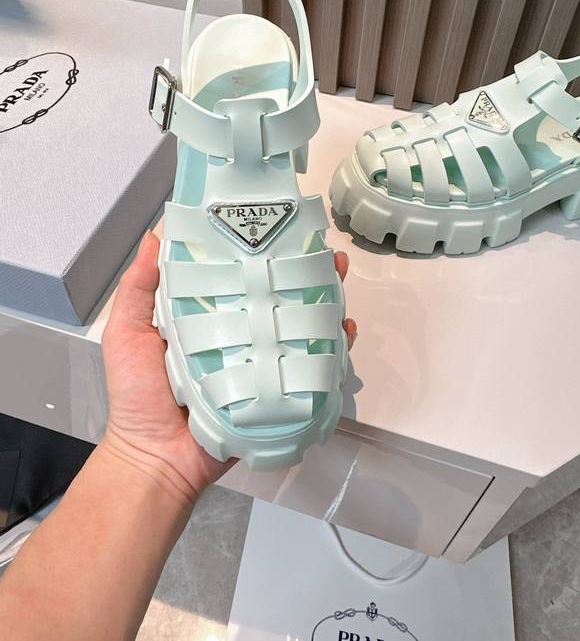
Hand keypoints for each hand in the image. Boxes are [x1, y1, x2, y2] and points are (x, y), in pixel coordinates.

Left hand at [101, 231, 356, 499]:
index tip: (282, 226)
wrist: (157, 460)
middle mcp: (240, 333)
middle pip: (280, 294)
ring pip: (303, 325)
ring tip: (340, 283)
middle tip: (326, 254)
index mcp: (208, 315)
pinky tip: (344, 332)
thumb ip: (138, 289)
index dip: (263, 250)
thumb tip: (154, 237)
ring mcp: (262, 361)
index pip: (241, 273)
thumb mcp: (127, 334)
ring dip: (327, 302)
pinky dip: (333, 349)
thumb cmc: (137, 396)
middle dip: (308, 271)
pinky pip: (312, 367)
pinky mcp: (277, 390)